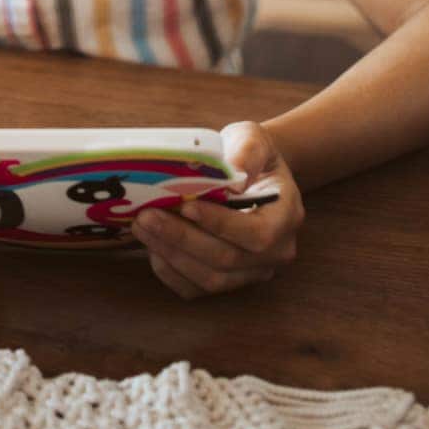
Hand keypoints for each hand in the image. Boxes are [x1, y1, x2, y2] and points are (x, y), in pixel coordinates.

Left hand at [133, 119, 303, 300]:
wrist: (249, 172)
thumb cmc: (250, 153)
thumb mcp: (253, 139)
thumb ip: (247, 153)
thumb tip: (233, 179)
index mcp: (287, 217)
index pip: (256, 234)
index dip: (220, 224)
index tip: (186, 205)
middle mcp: (275, 253)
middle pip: (227, 259)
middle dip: (183, 238)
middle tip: (148, 216)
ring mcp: (252, 272)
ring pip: (211, 279)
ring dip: (172, 255)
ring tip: (142, 226)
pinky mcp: (228, 282)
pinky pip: (197, 289)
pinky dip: (171, 272)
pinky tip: (151, 247)